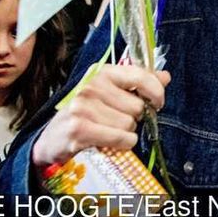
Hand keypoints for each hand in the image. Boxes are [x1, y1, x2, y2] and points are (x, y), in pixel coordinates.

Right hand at [31, 65, 169, 168]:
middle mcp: (91, 86)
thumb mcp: (110, 93)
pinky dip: (122, 143)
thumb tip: (165, 76)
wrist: (52, 139)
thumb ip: (138, 83)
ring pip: (129, 124)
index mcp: (102, 73)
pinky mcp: (79, 129)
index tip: (157, 103)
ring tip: (109, 131)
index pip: (141, 76)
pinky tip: (110, 142)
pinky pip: (121, 137)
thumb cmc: (86, 114)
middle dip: (135, 118)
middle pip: (137, 106)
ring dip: (126, 133)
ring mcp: (83, 107)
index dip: (156, 91)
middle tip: (118, 122)